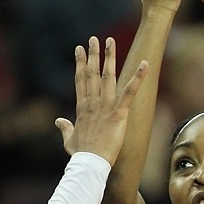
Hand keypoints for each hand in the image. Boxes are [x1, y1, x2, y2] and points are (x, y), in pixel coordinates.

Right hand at [55, 37, 147, 161]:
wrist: (89, 164)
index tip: (79, 50)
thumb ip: (65, 128)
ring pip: (108, 77)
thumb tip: (58, 120)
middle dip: (93, 55)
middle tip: (94, 39)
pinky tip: (145, 64)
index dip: (80, 64)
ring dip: (110, 58)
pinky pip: (130, 92)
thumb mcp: (69, 140)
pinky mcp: (118, 114)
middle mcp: (92, 103)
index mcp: (82, 108)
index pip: (81, 81)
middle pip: (93, 74)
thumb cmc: (80, 155)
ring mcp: (105, 107)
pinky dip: (138, 78)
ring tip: (110, 41)